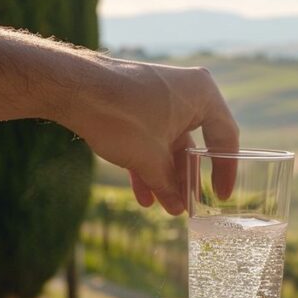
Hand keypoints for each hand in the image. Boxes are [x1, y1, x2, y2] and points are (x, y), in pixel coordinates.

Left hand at [63, 59, 239, 214]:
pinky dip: (147, 162)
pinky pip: (151, 137)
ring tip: (162, 205)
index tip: (221, 196)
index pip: (225, 139)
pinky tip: (142, 193)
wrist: (71, 89)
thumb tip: (179, 208)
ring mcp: (160, 96)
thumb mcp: (150, 159)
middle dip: (185, 179)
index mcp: (203, 95)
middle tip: (186, 206)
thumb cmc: (120, 116)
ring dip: (164, 176)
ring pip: (169, 144)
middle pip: (194, 144)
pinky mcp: (137, 102)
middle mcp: (186, 91)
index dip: (225, 173)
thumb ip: (169, 185)